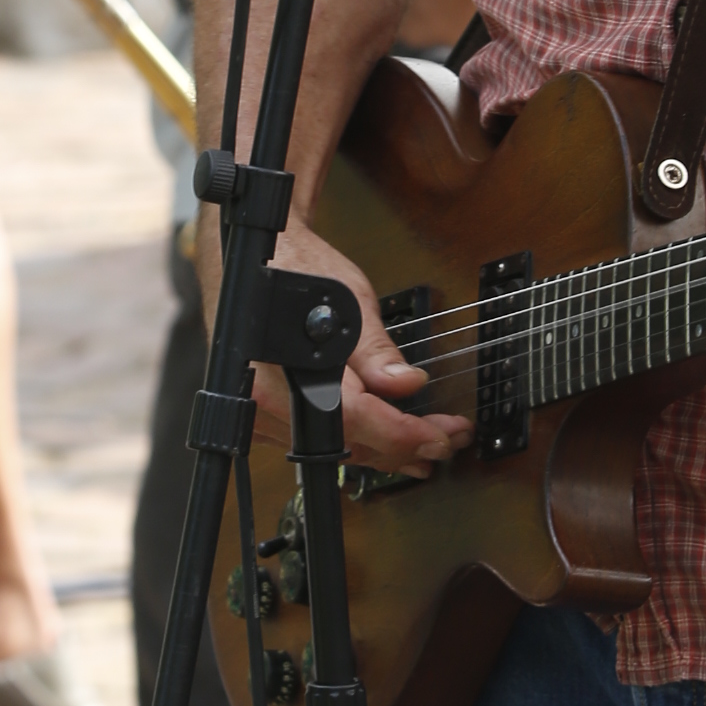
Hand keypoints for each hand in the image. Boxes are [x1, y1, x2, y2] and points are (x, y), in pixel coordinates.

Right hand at [200, 217, 469, 475]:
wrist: (258, 254)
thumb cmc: (293, 266)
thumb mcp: (347, 300)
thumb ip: (376, 352)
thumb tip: (407, 384)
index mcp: (285, 373)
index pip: (356, 422)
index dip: (404, 435)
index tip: (441, 436)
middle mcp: (266, 401)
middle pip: (348, 445)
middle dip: (405, 447)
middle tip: (447, 440)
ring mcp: (262, 411)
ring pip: (334, 449)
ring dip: (384, 451)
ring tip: (424, 447)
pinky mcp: (266, 412)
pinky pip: (316, 440)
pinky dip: (355, 443)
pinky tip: (382, 442)